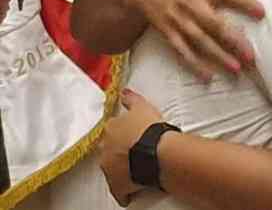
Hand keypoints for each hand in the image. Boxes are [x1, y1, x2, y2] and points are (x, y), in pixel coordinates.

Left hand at [98, 89, 163, 206]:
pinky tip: (133, 190)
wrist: (155, 151)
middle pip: (110, 149)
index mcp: (111, 129)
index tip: (132, 135)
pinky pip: (120, 190)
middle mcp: (105, 148)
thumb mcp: (142, 107)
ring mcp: (109, 168)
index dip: (124, 133)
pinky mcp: (117, 185)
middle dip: (119, 151)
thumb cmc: (150, 128)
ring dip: (122, 168)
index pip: (113, 130)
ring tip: (137, 168)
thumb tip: (123, 91)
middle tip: (135, 151)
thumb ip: (131, 99)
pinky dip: (125, 191)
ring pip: (113, 169)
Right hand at [130, 0, 264, 79]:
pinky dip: (193, 64)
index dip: (244, 2)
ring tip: (236, 69)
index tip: (262, 13)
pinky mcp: (167, 32)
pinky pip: (181, 51)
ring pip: (200, 41)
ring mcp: (177, 20)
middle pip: (214, 24)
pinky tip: (208, 76)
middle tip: (252, 55)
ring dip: (218, 56)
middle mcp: (189, 4)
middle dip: (233, 40)